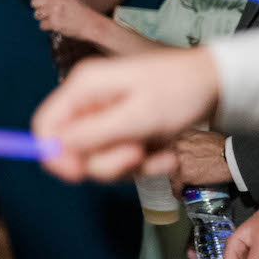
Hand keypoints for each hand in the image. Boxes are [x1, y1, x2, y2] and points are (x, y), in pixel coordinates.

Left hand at [31, 0, 102, 40]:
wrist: (90, 24)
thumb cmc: (76, 9)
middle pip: (33, 2)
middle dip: (39, 8)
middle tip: (51, 10)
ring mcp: (56, 10)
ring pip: (37, 14)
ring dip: (44, 18)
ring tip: (56, 17)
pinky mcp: (55, 23)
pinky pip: (42, 25)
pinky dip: (48, 27)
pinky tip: (59, 25)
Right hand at [32, 46, 219, 181]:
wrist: (213, 84)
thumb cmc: (176, 91)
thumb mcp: (137, 116)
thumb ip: (94, 133)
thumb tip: (54, 147)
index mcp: (83, 88)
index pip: (45, 124)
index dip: (53, 152)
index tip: (76, 175)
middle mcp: (88, 102)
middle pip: (73, 148)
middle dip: (106, 161)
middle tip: (136, 155)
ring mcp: (105, 117)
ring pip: (99, 159)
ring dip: (130, 165)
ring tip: (160, 155)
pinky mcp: (122, 131)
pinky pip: (120, 159)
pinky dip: (144, 163)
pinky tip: (166, 155)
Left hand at [168, 130, 229, 195]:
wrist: (233, 159)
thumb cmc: (224, 147)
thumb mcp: (204, 136)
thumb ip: (192, 140)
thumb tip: (191, 145)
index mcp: (181, 135)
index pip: (168, 146)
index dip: (171, 155)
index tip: (172, 161)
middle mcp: (177, 145)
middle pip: (166, 159)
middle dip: (171, 167)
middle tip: (177, 173)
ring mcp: (178, 159)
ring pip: (170, 172)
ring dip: (174, 179)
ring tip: (179, 184)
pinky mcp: (184, 174)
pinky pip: (176, 185)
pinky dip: (178, 191)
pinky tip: (179, 195)